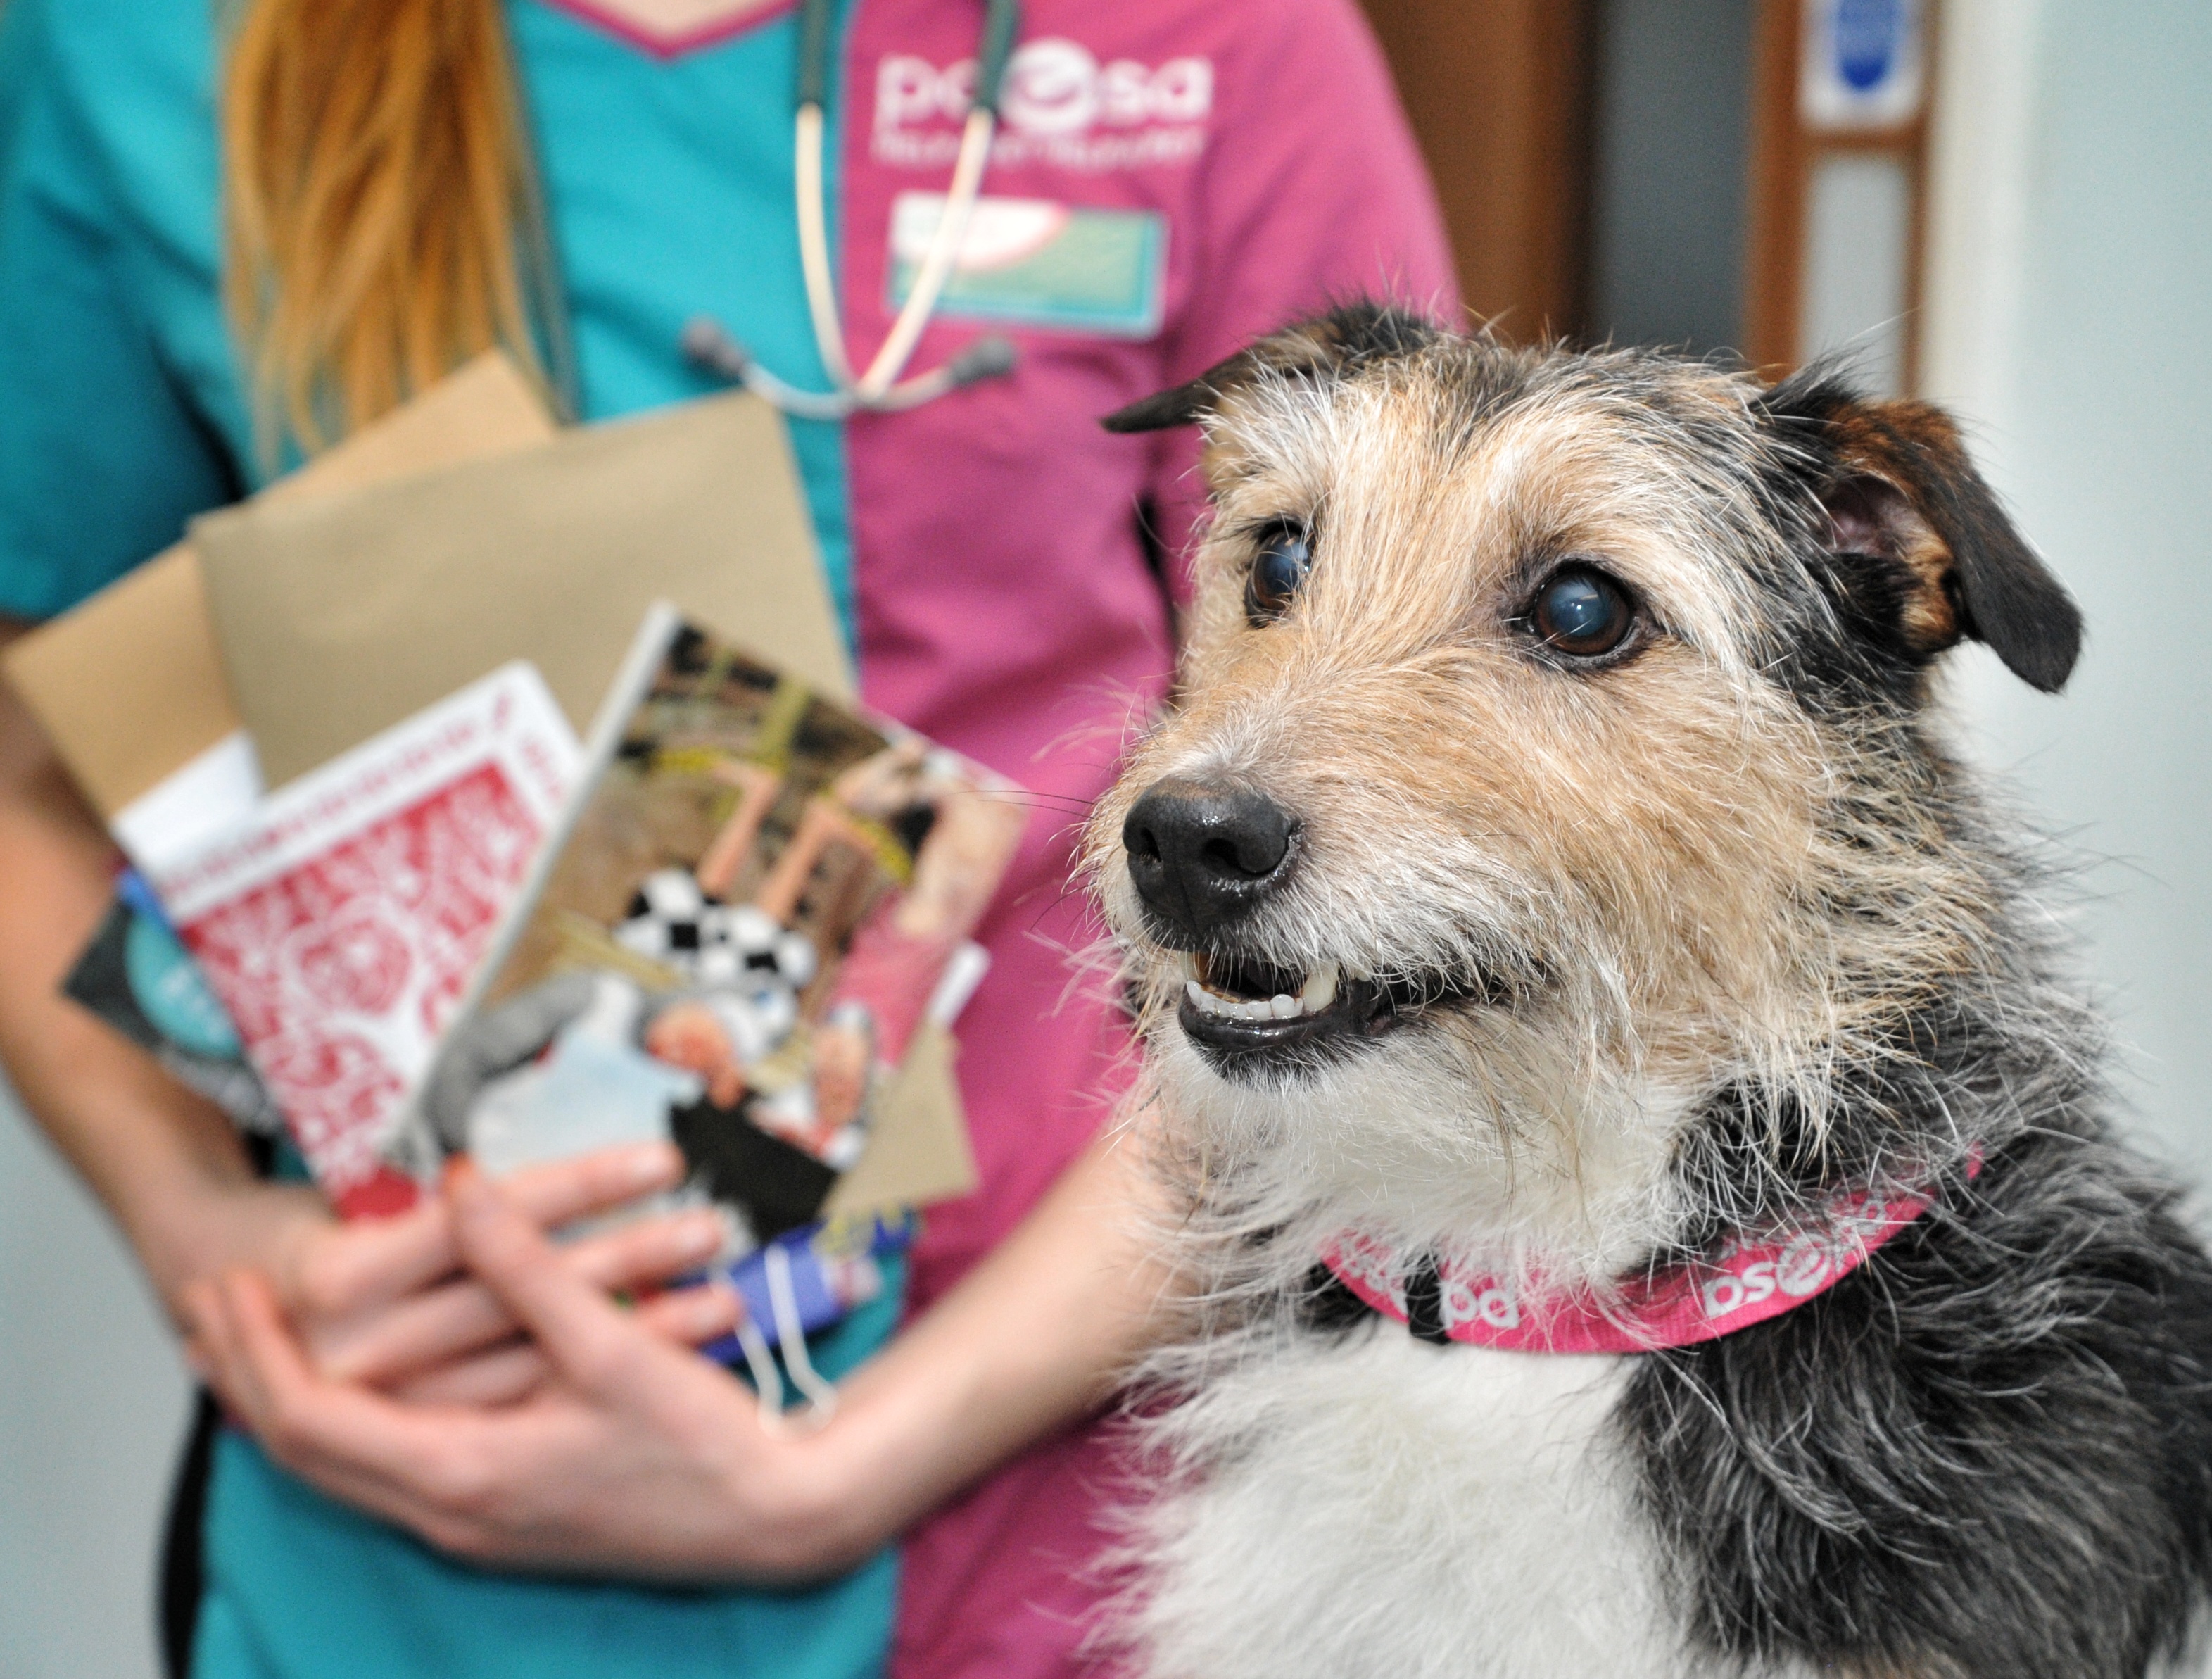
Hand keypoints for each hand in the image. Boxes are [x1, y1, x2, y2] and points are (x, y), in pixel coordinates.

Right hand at [183, 1142, 740, 1406]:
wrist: (241, 1306)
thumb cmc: (322, 1228)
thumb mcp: (364, 1188)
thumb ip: (448, 1179)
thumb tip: (546, 1068)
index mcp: (339, 1277)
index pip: (487, 1222)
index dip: (576, 1188)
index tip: (662, 1159)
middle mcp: (361, 1355)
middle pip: (521, 1296)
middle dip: (626, 1254)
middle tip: (713, 1219)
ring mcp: (395, 1409)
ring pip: (543, 1358)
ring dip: (642, 1319)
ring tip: (724, 1280)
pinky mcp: (433, 1443)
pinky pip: (545, 1400)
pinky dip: (615, 1366)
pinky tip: (688, 1330)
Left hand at [185, 1159, 856, 1580]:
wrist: (775, 1519)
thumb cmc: (700, 1444)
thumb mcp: (612, 1347)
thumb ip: (528, 1267)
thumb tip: (466, 1189)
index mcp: (462, 1474)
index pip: (306, 1419)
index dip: (254, 1350)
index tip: (227, 1286)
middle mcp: (450, 1513)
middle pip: (302, 1454)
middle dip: (245, 1378)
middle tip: (212, 1310)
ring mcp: (474, 1527)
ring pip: (342, 1472)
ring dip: (292, 1404)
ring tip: (262, 1341)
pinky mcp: (503, 1521)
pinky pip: (388, 1477)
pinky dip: (352, 1429)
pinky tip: (359, 1384)